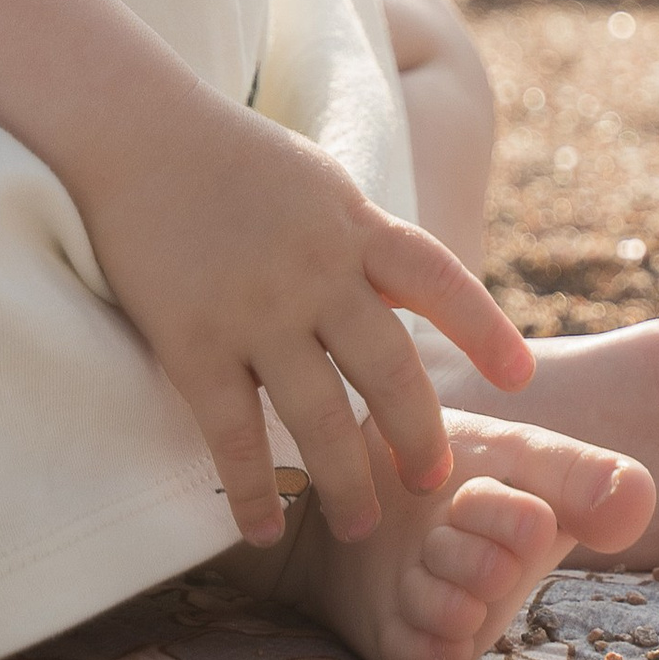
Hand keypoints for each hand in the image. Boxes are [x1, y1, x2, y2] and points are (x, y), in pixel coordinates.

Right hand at [78, 84, 534, 546]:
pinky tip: (264, 529)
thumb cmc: (235, 160)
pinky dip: (254, 488)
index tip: (522, 379)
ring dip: (346, 482)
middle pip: (389, 368)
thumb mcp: (320, 183)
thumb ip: (366, 241)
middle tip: (434, 481)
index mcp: (352, 222)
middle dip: (419, 435)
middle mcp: (315, 267)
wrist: (137, 131)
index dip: (484, 328)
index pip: (437, 277)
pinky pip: (233, 432)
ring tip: (360, 525)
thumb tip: (417, 300)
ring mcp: (253, 306)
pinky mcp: (192, 338)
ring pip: (319, 416)